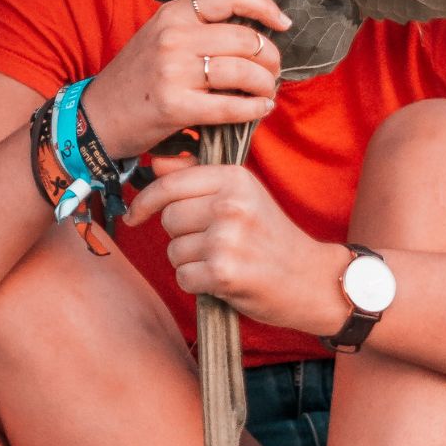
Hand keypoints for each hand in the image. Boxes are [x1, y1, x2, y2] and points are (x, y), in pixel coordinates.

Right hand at [79, 0, 289, 159]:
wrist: (97, 116)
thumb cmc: (136, 78)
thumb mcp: (158, 37)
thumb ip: (196, 28)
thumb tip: (252, 31)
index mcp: (171, 13)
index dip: (262, 4)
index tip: (282, 21)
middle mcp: (172, 36)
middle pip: (244, 38)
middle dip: (270, 57)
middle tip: (273, 70)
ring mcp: (172, 71)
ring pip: (243, 71)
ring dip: (266, 84)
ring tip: (267, 92)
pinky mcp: (174, 105)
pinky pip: (230, 106)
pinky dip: (253, 109)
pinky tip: (259, 109)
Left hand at [123, 157, 349, 335]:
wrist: (310, 279)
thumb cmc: (269, 235)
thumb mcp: (241, 194)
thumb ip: (197, 177)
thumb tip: (155, 161)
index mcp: (234, 178)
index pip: (168, 184)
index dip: (145, 201)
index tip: (135, 215)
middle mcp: (231, 204)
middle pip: (167, 218)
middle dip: (180, 234)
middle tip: (211, 242)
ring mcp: (228, 238)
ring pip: (173, 250)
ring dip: (189, 261)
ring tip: (221, 260)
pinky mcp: (224, 272)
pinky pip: (182, 277)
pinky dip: (196, 284)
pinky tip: (221, 280)